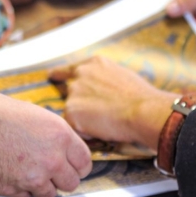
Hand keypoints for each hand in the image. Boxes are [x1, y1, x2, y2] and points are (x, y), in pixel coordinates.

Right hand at [0, 90, 91, 196]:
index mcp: (58, 133)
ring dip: (40, 187)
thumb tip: (49, 138)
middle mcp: (51, 158)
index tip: (71, 166)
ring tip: (24, 172)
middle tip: (48, 172)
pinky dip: (20, 191)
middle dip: (61, 179)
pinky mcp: (14, 191)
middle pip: (71, 183)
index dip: (77, 165)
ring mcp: (33, 178)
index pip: (84, 161)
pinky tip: (7, 174)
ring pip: (49, 195)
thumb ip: (44, 129)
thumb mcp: (25, 110)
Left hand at [50, 57, 176, 149]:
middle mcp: (80, 74)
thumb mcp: (122, 76)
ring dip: (85, 119)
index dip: (60, 74)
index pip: (69, 69)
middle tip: (96, 114)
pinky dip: (86, 133)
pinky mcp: (71, 112)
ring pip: (73, 111)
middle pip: (69, 92)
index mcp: (93, 63)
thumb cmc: (141, 97)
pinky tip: (103, 130)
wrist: (144, 111)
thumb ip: (104, 79)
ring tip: (107, 122)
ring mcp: (74, 93)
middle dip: (79, 104)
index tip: (52, 76)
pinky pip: (75, 128)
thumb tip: (101, 90)